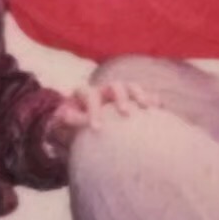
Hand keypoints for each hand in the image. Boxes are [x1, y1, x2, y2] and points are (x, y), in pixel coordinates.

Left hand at [46, 81, 160, 151]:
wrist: (87, 130)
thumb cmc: (73, 132)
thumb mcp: (64, 131)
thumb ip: (62, 128)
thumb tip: (60, 123)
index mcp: (83, 95)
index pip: (86, 94)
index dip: (92, 109)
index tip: (97, 128)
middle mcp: (102, 91)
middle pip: (112, 87)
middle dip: (119, 99)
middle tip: (125, 114)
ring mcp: (120, 94)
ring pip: (130, 87)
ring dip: (138, 95)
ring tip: (146, 108)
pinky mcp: (134, 101)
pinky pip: (145, 96)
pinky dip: (152, 100)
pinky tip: (159, 108)